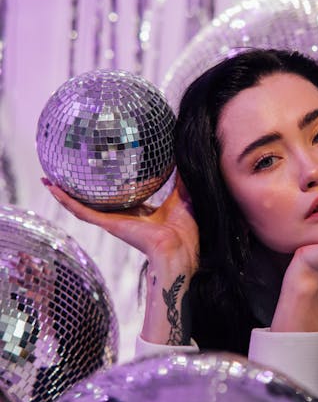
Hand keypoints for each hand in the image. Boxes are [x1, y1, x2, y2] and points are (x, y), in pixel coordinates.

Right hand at [41, 173, 198, 271]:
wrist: (179, 247)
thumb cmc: (184, 229)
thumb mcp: (182, 196)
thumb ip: (181, 178)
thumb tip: (184, 154)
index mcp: (138, 213)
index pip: (118, 198)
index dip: (108, 186)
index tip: (99, 172)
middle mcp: (122, 218)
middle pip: (95, 203)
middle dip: (79, 191)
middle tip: (64, 174)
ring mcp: (113, 222)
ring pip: (81, 207)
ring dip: (64, 195)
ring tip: (48, 179)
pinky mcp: (108, 224)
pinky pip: (82, 211)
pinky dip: (66, 200)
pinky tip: (53, 188)